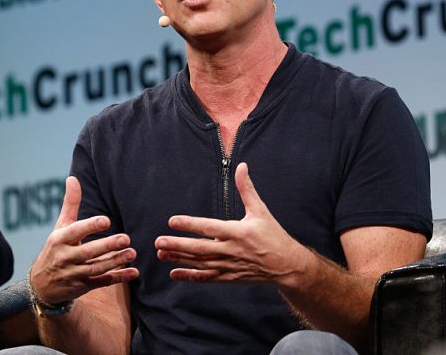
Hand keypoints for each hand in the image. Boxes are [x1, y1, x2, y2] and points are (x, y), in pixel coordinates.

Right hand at [29, 176, 138, 304]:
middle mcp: (65, 257)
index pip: (75, 231)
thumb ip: (70, 204)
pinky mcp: (82, 287)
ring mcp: (74, 274)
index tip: (106, 220)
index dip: (90, 226)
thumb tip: (72, 178)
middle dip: (107, 246)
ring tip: (132, 253)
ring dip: (116, 261)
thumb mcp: (60, 227)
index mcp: (59, 239)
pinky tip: (134, 272)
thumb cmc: (55, 249)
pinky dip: (118, 278)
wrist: (41, 285)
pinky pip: (102, 282)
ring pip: (96, 268)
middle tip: (126, 238)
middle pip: (88, 252)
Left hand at [155, 162, 310, 284]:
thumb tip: (241, 166)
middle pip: (200, 248)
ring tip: (161, 252)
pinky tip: (174, 273)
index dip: (190, 224)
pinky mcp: (229, 277)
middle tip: (159, 241)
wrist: (286, 265)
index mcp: (239, 232)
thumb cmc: (273, 235)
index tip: (172, 221)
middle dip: (178, 244)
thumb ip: (247, 189)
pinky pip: (206, 277)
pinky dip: (190, 276)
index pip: (209, 227)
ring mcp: (230, 266)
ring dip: (179, 258)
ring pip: (200, 263)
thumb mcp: (261, 210)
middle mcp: (232, 250)